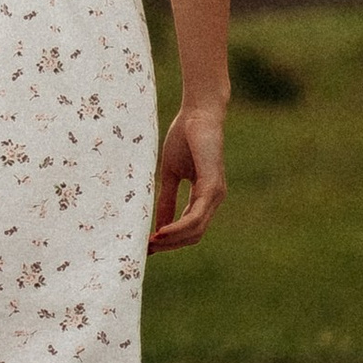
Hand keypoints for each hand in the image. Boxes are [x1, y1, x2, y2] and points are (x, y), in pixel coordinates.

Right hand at [148, 100, 228, 250]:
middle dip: (170, 245)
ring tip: (151, 242)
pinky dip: (179, 227)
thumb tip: (157, 224)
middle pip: (194, 235)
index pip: (190, 228)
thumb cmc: (184, 138)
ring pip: (196, 230)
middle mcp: (213, 199)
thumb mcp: (170, 173)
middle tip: (146, 249)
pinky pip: (196, 216)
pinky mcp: (212, 186)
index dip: (170, 239)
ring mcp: (215, 194)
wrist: (197, 113)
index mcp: (204, 196)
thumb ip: (166, 198)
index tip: (148, 245)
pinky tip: (163, 231)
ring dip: (173, 240)